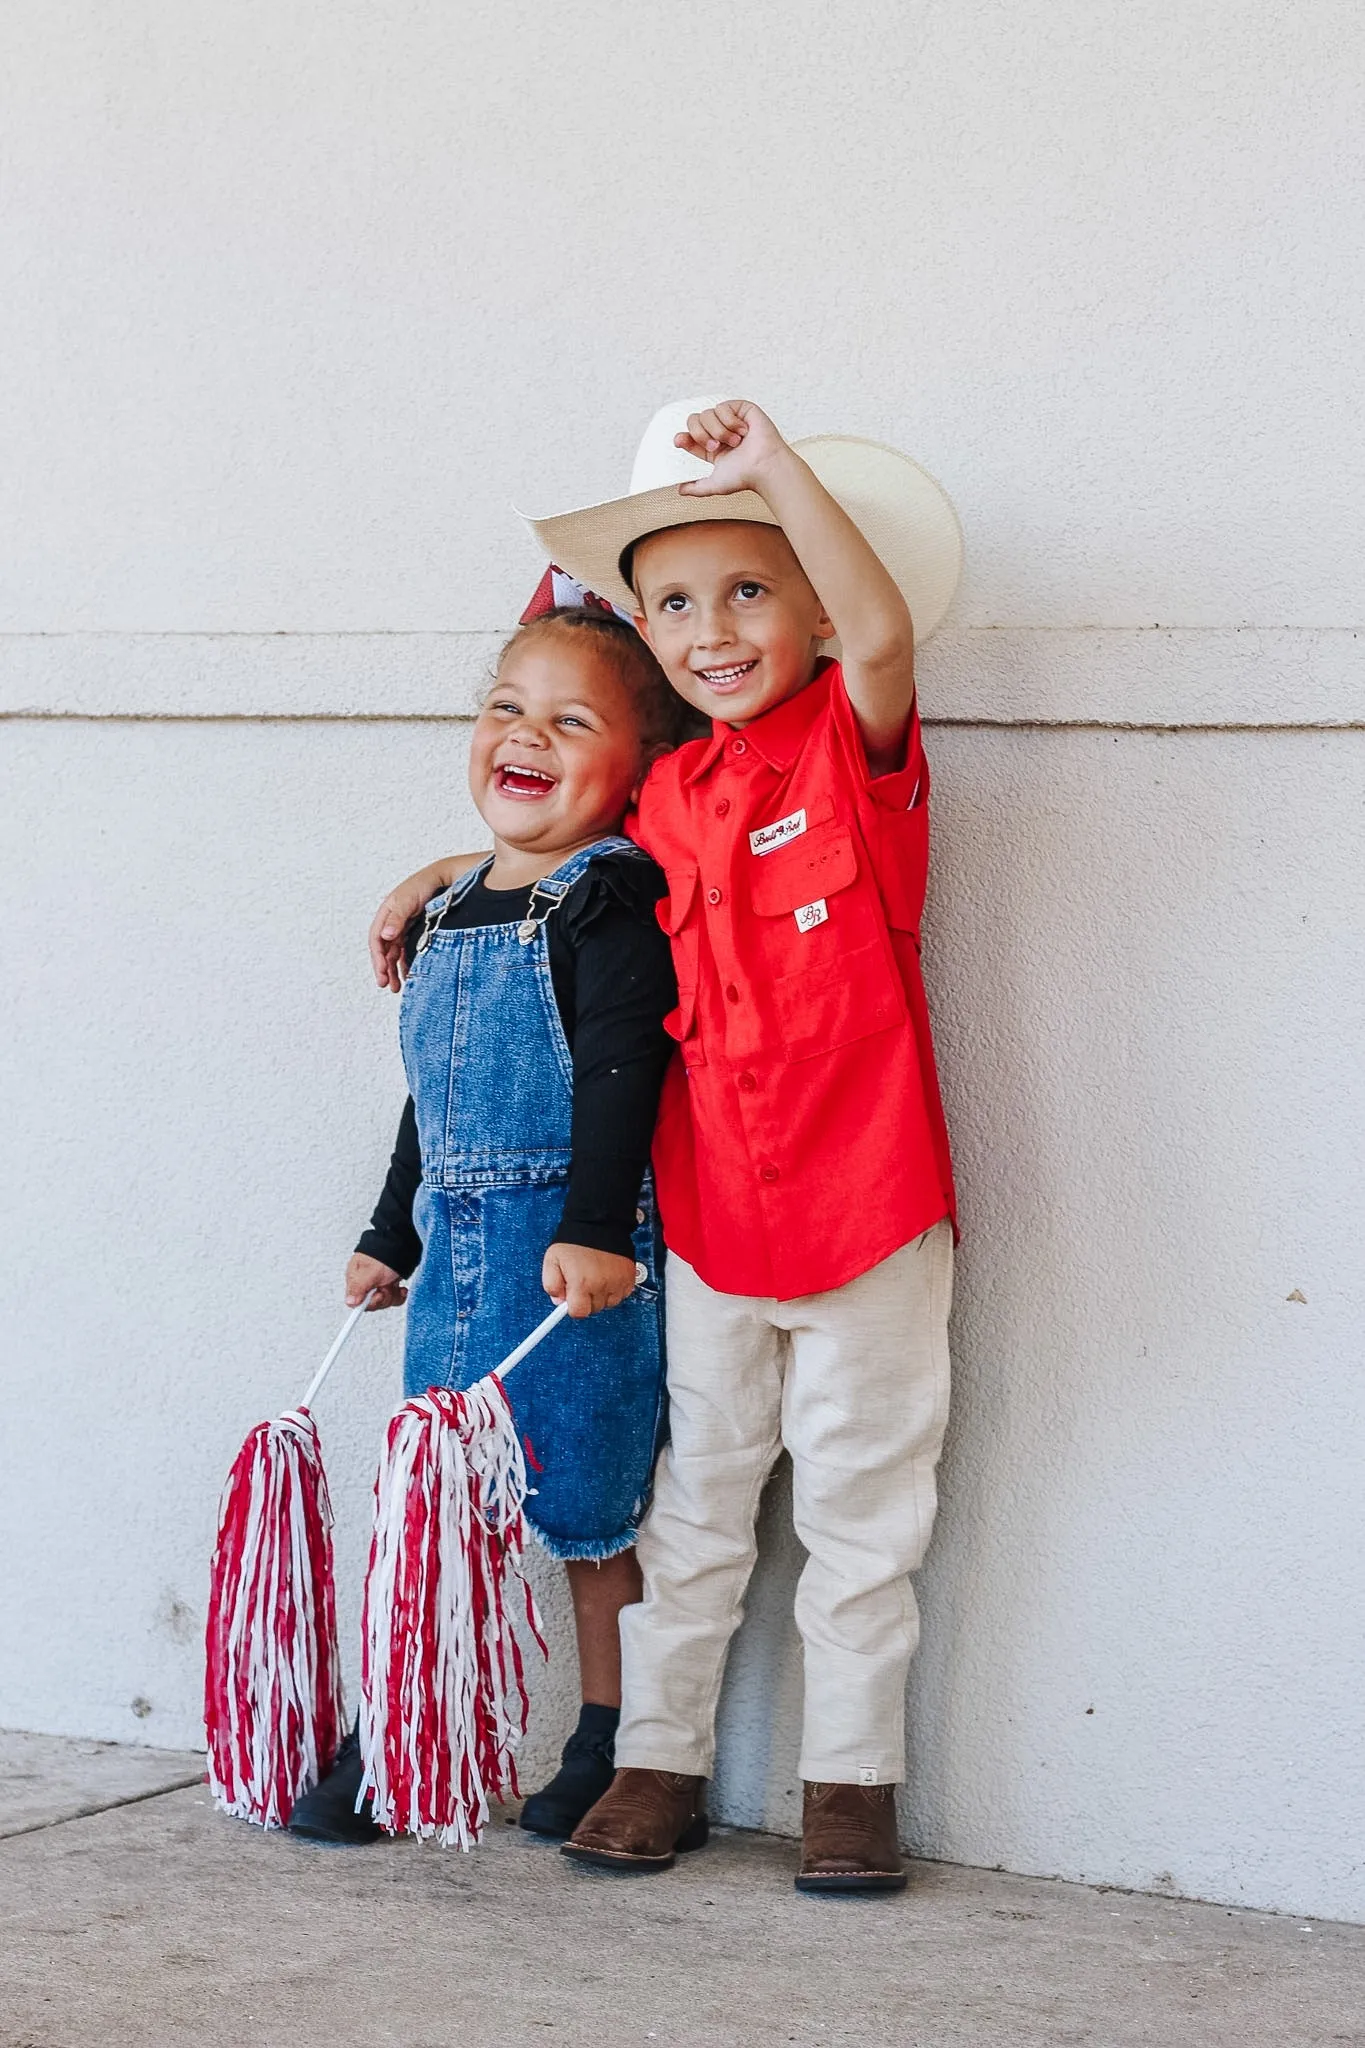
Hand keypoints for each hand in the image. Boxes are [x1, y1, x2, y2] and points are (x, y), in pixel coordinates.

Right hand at [346, 1253, 407, 1310]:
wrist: (402, 1242)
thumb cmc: (385, 1253)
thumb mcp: (370, 1272)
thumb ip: (358, 1288)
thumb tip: (349, 1301)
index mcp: (356, 1278)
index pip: (356, 1301)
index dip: (367, 1303)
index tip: (377, 1298)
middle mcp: (365, 1282)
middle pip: (371, 1303)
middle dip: (382, 1298)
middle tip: (386, 1286)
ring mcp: (378, 1283)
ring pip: (384, 1301)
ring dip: (392, 1295)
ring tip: (393, 1284)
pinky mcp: (389, 1284)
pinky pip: (393, 1298)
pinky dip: (399, 1295)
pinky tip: (401, 1288)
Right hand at [368, 856, 484, 991]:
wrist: (449, 880)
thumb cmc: (425, 884)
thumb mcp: (408, 900)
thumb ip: (396, 917)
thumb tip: (385, 936)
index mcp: (387, 913)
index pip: (377, 939)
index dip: (378, 958)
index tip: (382, 974)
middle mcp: (394, 922)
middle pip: (385, 949)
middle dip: (384, 969)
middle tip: (387, 986)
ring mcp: (405, 927)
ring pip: (396, 953)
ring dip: (394, 970)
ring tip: (397, 987)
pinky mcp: (418, 932)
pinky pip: (408, 951)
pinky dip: (407, 964)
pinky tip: (410, 975)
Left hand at [542, 1243, 638, 1318]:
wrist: (599, 1221)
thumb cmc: (576, 1239)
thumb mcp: (552, 1260)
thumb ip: (551, 1284)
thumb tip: (558, 1300)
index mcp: (582, 1283)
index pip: (578, 1313)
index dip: (572, 1307)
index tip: (571, 1299)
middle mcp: (602, 1285)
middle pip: (594, 1309)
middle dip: (586, 1299)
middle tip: (582, 1281)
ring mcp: (618, 1282)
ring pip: (609, 1303)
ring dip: (601, 1295)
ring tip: (596, 1276)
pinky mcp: (629, 1278)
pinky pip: (622, 1294)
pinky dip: (614, 1289)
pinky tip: (607, 1275)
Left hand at [675, 400, 790, 497]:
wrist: (763, 467)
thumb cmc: (745, 476)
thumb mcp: (714, 485)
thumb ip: (696, 488)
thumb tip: (680, 490)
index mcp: (712, 448)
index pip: (690, 437)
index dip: (683, 437)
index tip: (679, 441)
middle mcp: (720, 432)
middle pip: (694, 421)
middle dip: (701, 435)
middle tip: (715, 447)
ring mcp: (730, 419)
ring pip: (707, 414)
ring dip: (719, 431)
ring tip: (735, 442)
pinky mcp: (741, 409)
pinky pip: (722, 407)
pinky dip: (730, 421)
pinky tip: (743, 431)